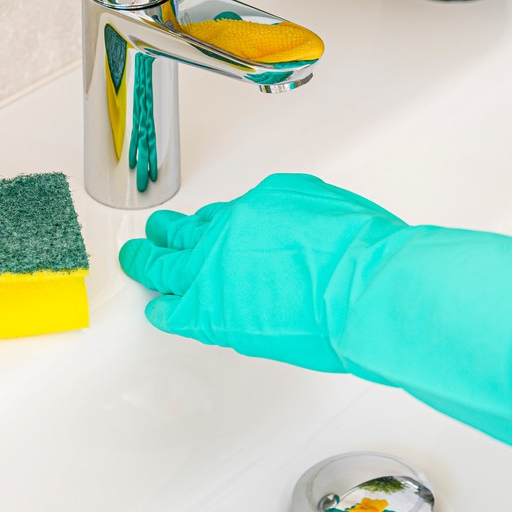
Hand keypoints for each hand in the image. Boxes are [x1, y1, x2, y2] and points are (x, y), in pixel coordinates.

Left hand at [119, 173, 511, 458]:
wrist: (370, 289)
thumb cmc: (373, 259)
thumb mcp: (340, 214)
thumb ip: (310, 223)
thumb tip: (306, 237)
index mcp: (266, 202)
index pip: (229, 213)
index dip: (213, 224)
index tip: (206, 227)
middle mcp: (233, 228)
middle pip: (185, 233)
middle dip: (166, 236)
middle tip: (152, 236)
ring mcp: (217, 269)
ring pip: (167, 266)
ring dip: (151, 266)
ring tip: (139, 267)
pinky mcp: (213, 310)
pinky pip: (175, 309)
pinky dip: (164, 308)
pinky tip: (156, 309)